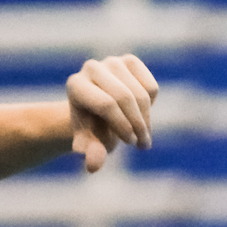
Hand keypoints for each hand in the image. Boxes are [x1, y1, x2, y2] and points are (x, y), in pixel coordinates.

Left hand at [67, 54, 158, 173]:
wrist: (98, 115)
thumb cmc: (92, 131)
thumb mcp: (91, 144)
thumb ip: (91, 153)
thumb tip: (93, 166)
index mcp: (75, 85)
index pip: (106, 104)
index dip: (122, 125)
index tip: (130, 143)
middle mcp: (91, 68)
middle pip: (125, 97)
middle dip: (137, 124)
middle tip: (143, 145)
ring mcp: (112, 62)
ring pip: (141, 94)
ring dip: (146, 120)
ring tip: (143, 138)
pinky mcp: (130, 61)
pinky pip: (151, 88)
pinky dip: (150, 106)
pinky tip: (139, 114)